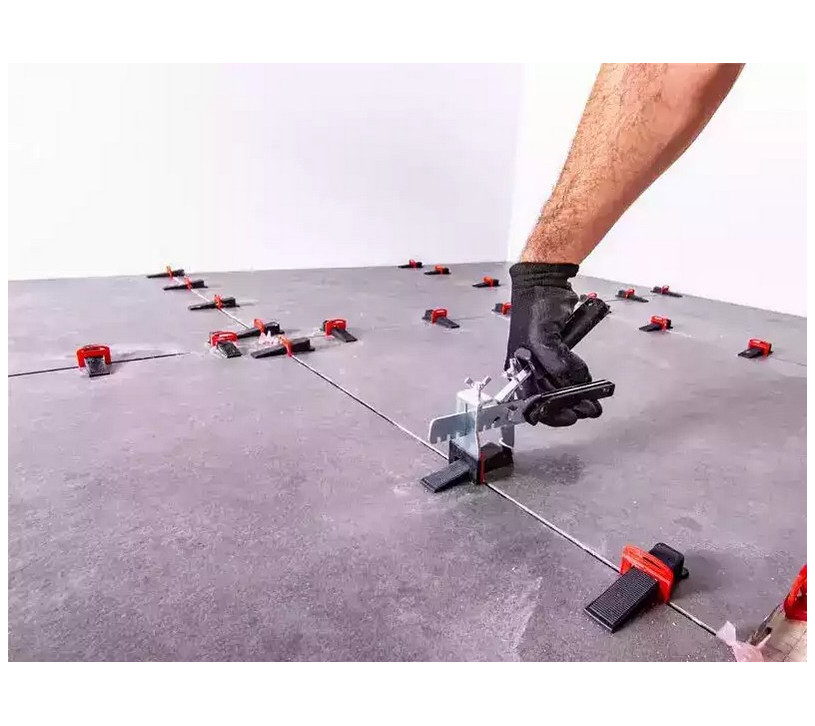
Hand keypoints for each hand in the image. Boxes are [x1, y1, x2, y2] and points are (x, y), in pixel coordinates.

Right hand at [505, 262, 602, 426]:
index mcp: (519, 366)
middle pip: (549, 397)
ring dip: (576, 396)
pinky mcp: (557, 350)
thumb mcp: (543, 337)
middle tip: (590, 409)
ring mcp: (543, 359)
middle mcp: (529, 366)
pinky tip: (586, 383)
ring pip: (559, 387)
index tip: (572, 417)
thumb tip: (572, 381)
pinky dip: (577, 380)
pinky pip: (567, 372)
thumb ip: (557, 362)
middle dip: (569, 406)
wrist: (546, 282)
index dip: (552, 413)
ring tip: (593, 401)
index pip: (532, 401)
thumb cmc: (535, 304)